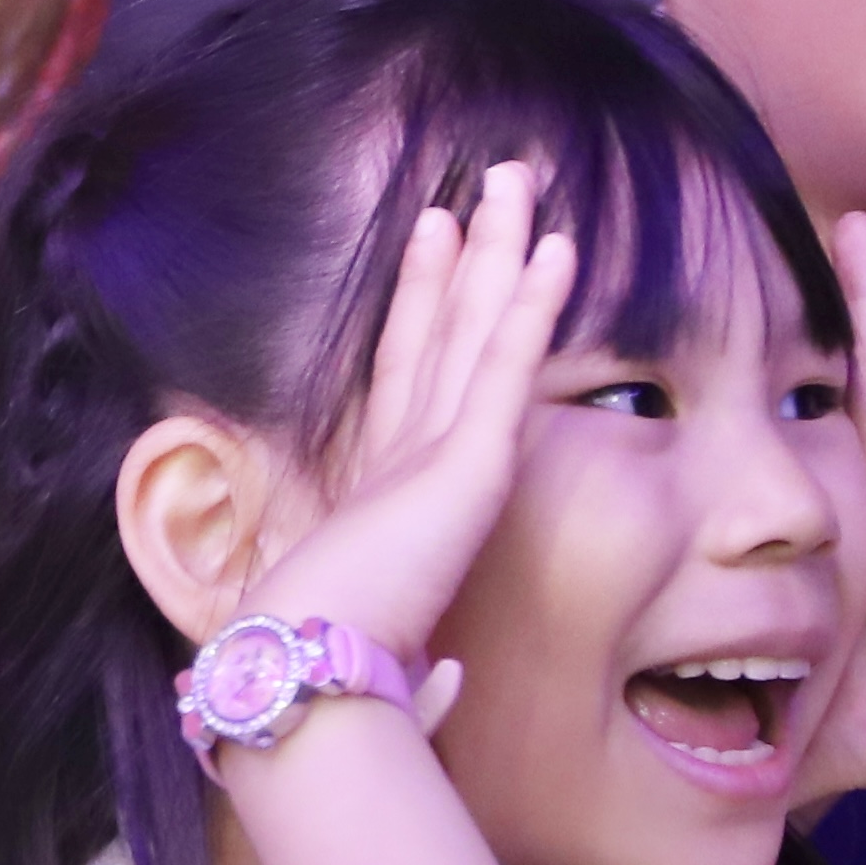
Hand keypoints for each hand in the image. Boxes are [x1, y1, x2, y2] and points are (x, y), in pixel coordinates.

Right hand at [236, 157, 577, 690]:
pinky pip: (507, 364)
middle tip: (479, 182)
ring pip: (470, 325)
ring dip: (496, 248)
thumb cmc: (332, 685)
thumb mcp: (393, 661)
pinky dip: (531, 304)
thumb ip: (425, 666)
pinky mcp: (464, 459)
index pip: (408, 372)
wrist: (310, 684)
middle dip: (459, 253)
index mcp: (380, 489)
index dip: (421, 302)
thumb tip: (448, 683)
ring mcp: (429, 448)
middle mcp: (399, 452)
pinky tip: (555, 248)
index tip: (433, 242)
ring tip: (513, 179)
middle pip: (437, 328)